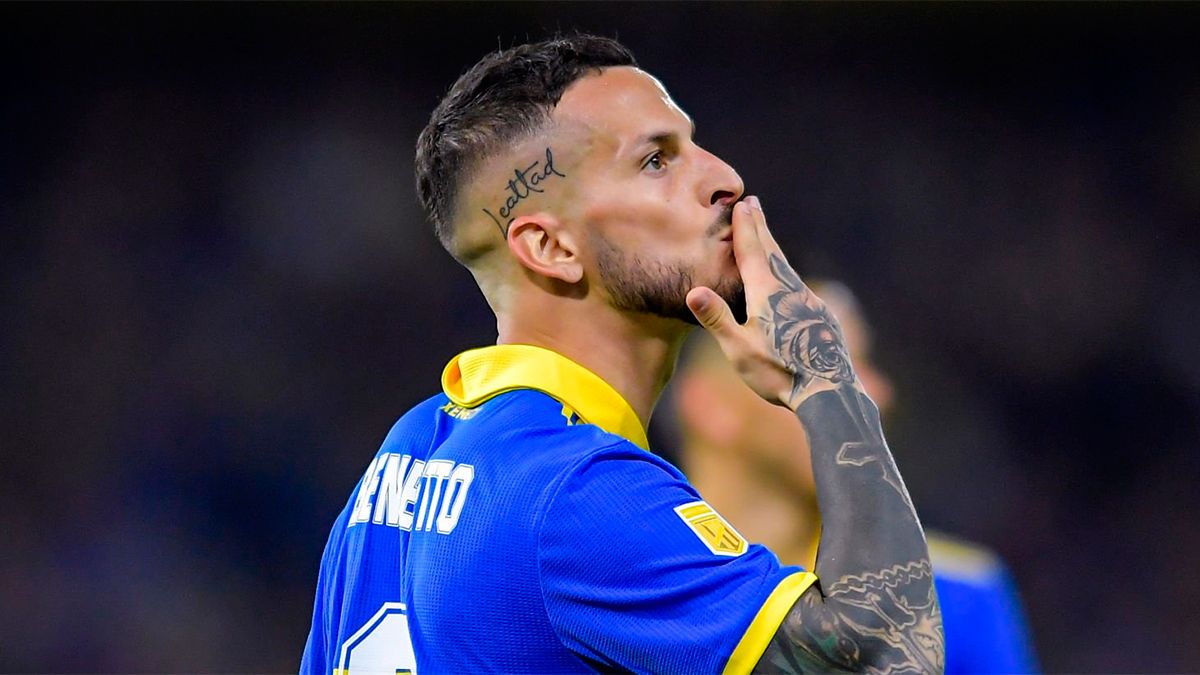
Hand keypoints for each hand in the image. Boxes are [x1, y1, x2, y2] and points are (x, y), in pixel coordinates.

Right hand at [686, 196, 858, 409]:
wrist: (829, 391)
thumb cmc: (779, 372)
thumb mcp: (739, 350)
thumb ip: (717, 319)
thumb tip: (693, 292)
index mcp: (768, 293)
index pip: (752, 252)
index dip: (745, 228)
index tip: (742, 204)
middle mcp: (791, 290)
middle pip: (772, 252)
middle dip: (761, 227)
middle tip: (755, 204)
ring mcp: (809, 302)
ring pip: (787, 268)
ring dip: (774, 248)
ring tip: (766, 236)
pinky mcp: (820, 316)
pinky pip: (798, 285)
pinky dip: (786, 272)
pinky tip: (787, 282)